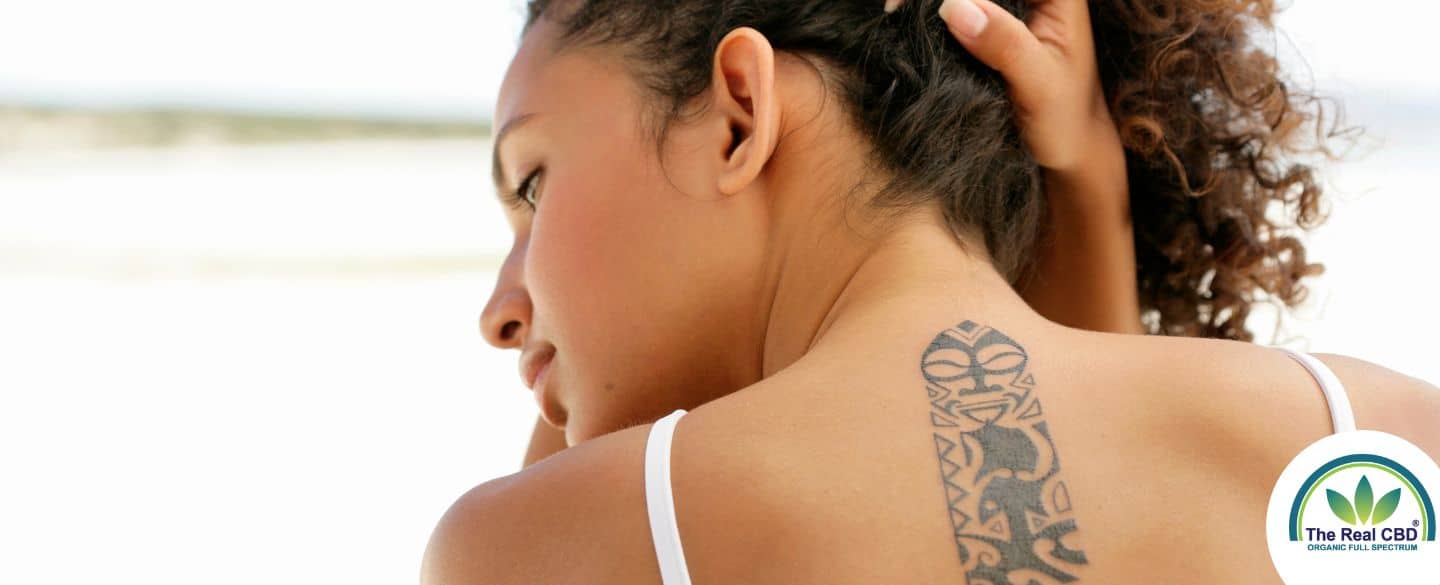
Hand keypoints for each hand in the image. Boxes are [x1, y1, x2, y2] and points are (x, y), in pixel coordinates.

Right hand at [888, 0, 1124, 202]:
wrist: (1068, 150)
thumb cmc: (1065, 120)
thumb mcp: (1039, 84)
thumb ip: (1004, 43)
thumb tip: (953, 6)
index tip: (917, 3)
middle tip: (896, 9)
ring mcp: (1010, 8)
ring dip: (928, 4)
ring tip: (896, 15)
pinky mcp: (990, 25)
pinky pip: (957, 10)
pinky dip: (929, 14)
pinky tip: (904, 22)